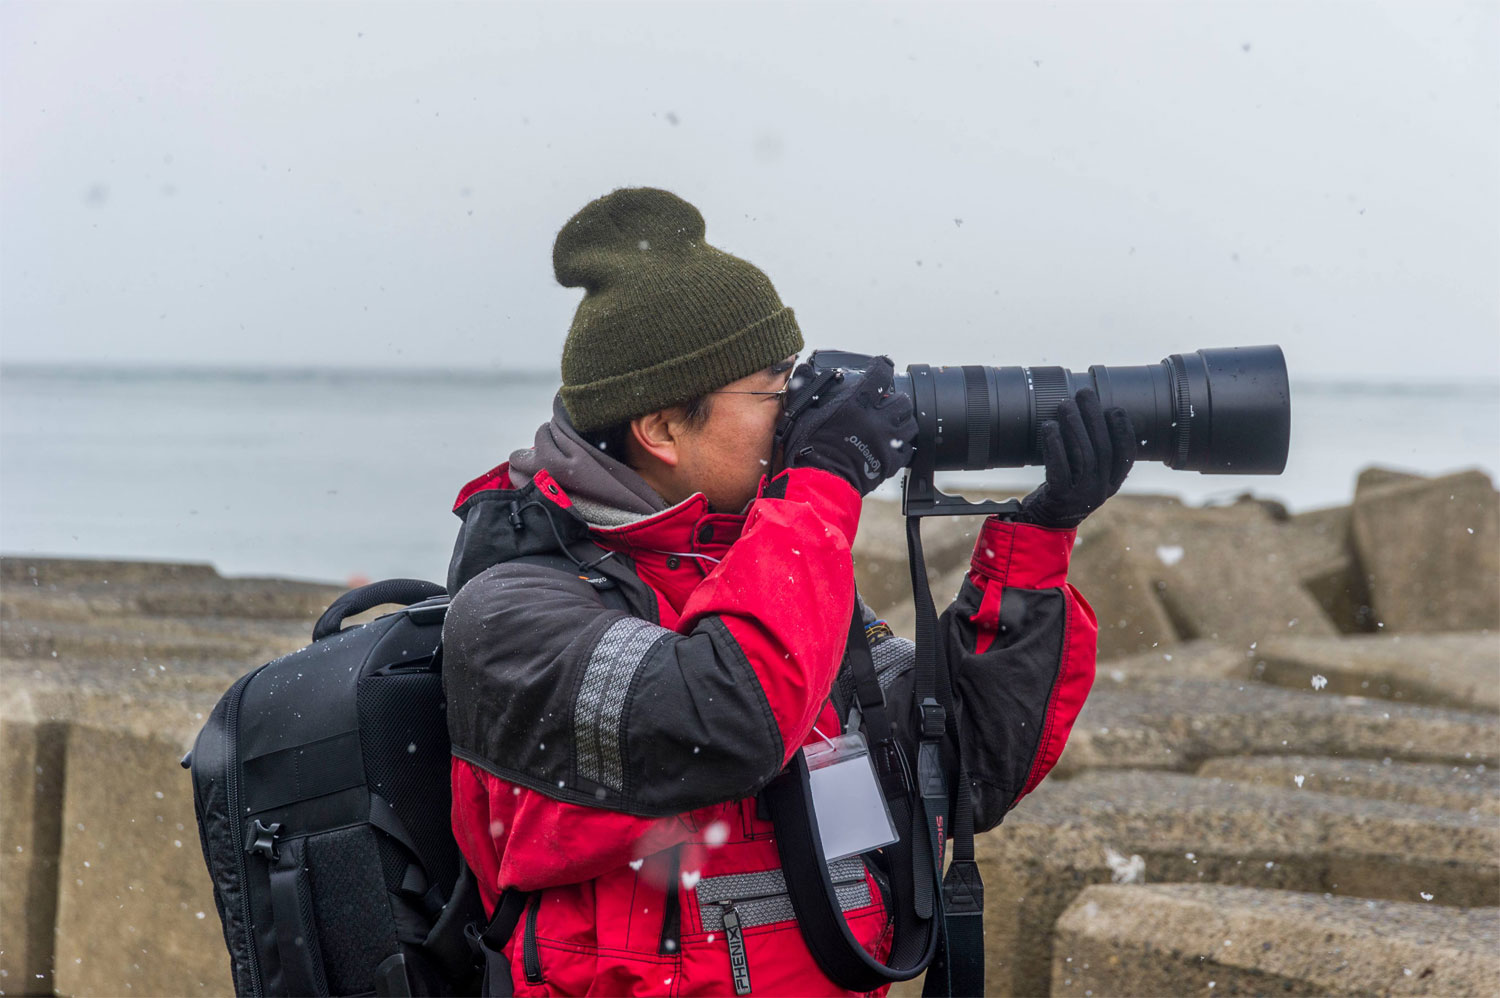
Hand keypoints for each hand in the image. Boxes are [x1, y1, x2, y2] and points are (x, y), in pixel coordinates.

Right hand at [773, 356, 916, 495]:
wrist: (819, 482)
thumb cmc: (808, 449)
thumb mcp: (804, 413)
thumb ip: (808, 389)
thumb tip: (804, 369)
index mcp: (855, 403)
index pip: (880, 374)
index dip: (883, 367)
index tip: (882, 367)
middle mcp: (876, 420)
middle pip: (902, 401)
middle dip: (895, 400)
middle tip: (886, 404)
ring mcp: (886, 441)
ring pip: (910, 424)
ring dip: (901, 422)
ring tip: (891, 424)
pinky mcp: (890, 462)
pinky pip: (907, 450)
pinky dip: (901, 446)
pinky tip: (890, 445)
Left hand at [1017, 388, 1135, 528]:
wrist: (1041, 524)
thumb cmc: (1063, 490)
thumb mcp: (1085, 476)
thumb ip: (1091, 452)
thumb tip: (1089, 412)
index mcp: (1111, 484)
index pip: (1126, 456)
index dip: (1123, 431)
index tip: (1115, 408)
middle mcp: (1100, 490)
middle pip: (1103, 449)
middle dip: (1094, 417)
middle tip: (1085, 394)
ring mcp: (1080, 496)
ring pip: (1084, 456)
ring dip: (1074, 425)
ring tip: (1066, 405)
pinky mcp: (1059, 498)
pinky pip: (1059, 468)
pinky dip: (1054, 444)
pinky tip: (1049, 427)